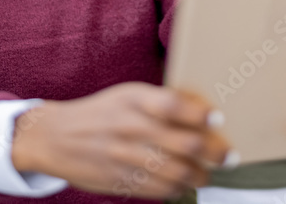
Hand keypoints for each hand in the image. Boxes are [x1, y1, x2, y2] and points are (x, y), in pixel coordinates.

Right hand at [11, 82, 232, 199]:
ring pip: (176, 172)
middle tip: (229, 157)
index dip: (199, 114)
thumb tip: (201, 115)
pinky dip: (178, 189)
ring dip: (200, 176)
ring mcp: (125, 157)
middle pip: (183, 143)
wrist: (56, 137)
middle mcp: (130, 128)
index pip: (172, 106)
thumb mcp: (127, 96)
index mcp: (133, 100)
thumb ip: (161, 103)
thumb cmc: (100, 112)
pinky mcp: (120, 181)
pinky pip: (159, 190)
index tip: (217, 120)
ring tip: (208, 174)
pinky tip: (185, 185)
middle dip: (214, 153)